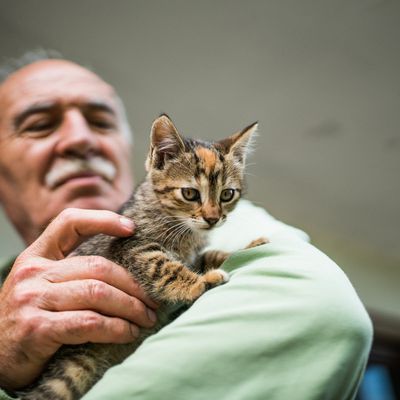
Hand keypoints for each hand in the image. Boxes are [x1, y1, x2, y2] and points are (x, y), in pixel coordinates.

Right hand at [0, 208, 157, 390]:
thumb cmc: (31, 319)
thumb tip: (126, 270)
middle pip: (97, 266)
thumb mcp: (44, 287)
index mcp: (36, 256)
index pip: (69, 222)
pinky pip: (89, 322)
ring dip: (131, 308)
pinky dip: (116, 328)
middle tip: (153, 300)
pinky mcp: (37, 328)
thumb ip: (73, 273)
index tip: (132, 228)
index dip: (103, 219)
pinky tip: (128, 333)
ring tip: (146, 318)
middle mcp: (33, 273)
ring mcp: (33, 299)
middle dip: (133, 284)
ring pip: (98, 293)